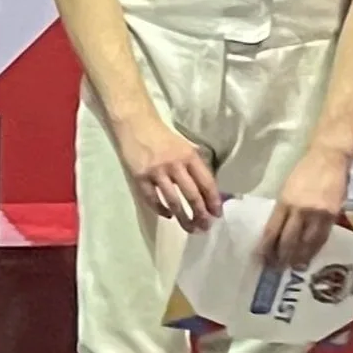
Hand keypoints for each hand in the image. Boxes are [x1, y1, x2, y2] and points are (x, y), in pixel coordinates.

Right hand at [111, 113, 221, 230]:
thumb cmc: (162, 137)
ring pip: (173, 201)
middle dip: (200, 215)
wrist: (136, 124)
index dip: (213, 201)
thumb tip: (208, 191)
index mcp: (189, 156)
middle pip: (192, 195)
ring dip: (183, 218)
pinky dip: (161, 210)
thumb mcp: (184, 147)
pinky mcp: (140, 177)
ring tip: (190, 228)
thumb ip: (195, 166)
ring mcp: (156, 172)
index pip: (206, 183)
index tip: (217, 215)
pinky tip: (167, 215)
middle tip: (205, 227)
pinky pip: (152, 199)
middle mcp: (175, 164)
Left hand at [257, 144, 349, 270]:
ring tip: (291, 267)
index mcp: (285, 201)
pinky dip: (314, 250)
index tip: (260, 258)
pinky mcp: (332, 216)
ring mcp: (318, 214)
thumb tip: (276, 231)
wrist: (329, 158)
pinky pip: (322, 238)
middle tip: (275, 268)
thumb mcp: (287, 188)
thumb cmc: (305, 171)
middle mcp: (300, 210)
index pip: (272, 230)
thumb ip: (283, 209)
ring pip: (306, 243)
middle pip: (288, 240)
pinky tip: (308, 257)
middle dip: (281, 257)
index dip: (266, 247)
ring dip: (298, 258)